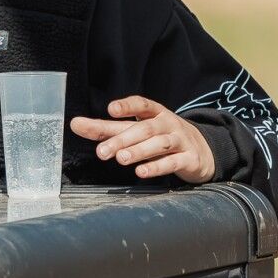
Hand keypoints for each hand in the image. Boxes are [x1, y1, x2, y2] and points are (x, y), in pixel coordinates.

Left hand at [69, 97, 215, 182]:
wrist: (202, 151)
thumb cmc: (161, 137)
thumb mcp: (137, 130)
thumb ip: (107, 128)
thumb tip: (75, 124)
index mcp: (155, 113)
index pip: (142, 104)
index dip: (127, 105)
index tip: (111, 109)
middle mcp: (168, 124)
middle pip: (145, 129)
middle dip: (123, 139)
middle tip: (102, 151)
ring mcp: (180, 141)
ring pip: (159, 144)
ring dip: (139, 151)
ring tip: (121, 158)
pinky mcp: (189, 159)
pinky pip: (172, 162)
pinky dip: (157, 167)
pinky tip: (141, 172)